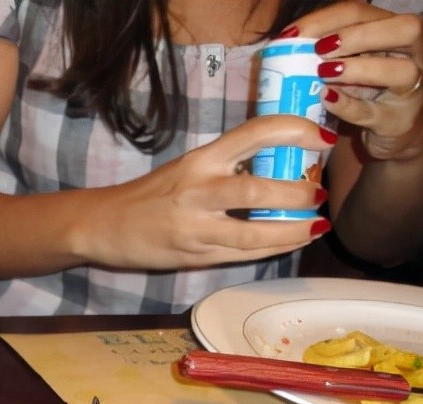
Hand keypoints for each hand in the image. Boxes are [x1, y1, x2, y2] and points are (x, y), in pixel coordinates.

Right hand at [83, 115, 335, 268]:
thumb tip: (280, 167)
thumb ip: (227, 167)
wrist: (102, 225)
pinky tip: (294, 241)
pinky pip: (244, 253)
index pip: (257, 132)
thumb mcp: (187, 169)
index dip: (296, 131)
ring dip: (295, 229)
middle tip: (320, 193)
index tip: (321, 139)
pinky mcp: (195, 254)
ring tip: (317, 224)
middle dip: (301, 193)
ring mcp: (197, 226)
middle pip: (262, 188)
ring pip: (257, 231)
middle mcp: (200, 188)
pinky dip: (275, 248)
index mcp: (201, 158)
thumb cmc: (148, 195)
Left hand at [286, 2, 422, 162]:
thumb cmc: (367, 91)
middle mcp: (415, 54)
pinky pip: (374, 111)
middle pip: (403, 29)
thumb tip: (286, 45)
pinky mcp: (398, 122)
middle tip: (319, 50)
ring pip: (400, 70)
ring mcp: (412, 89)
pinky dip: (347, 105)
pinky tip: (325, 99)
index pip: (364, 12)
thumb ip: (329, 51)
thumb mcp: (351, 64)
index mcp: (396, 31)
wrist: (393, 131)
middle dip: (357, 36)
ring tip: (323, 73)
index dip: (326, 20)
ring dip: (357, 69)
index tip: (292, 35)